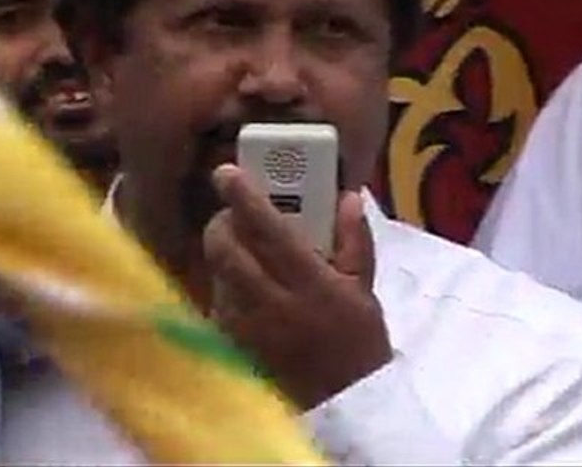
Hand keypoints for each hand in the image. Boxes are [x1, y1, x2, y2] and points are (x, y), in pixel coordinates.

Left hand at [203, 164, 391, 408]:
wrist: (344, 408)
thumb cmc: (358, 346)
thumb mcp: (364, 291)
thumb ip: (355, 241)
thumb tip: (348, 196)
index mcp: (312, 284)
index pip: (269, 231)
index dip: (243, 198)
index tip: (225, 172)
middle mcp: (274, 304)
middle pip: (226, 251)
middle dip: (220, 224)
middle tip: (231, 216)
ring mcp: (248, 329)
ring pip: (216, 276)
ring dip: (222, 256)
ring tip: (239, 251)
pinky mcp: (233, 348)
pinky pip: (216, 306)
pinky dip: (223, 288)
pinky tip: (239, 288)